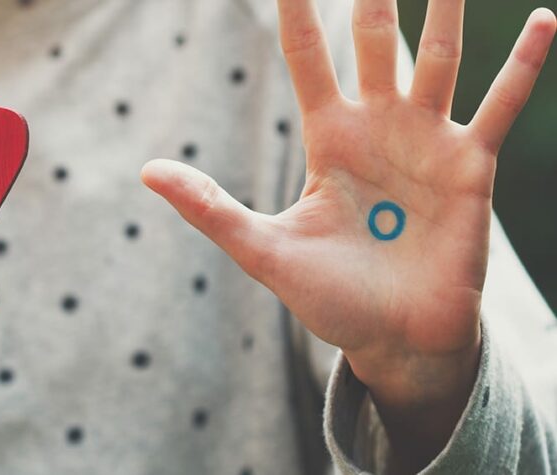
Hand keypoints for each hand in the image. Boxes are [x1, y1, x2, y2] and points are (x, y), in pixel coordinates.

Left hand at [143, 1, 554, 469]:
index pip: (308, 56)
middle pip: (374, 38)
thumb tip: (145, 171)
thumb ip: (210, 208)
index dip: (296, 9)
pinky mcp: (470, 167)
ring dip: (446, 8)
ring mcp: (427, 141)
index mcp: (329, 138)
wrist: (394, 340)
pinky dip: (522, 66)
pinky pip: (500, 106)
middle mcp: (379, 126)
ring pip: (438, 57)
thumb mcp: (264, 249)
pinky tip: (544, 19)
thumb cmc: (330, 298)